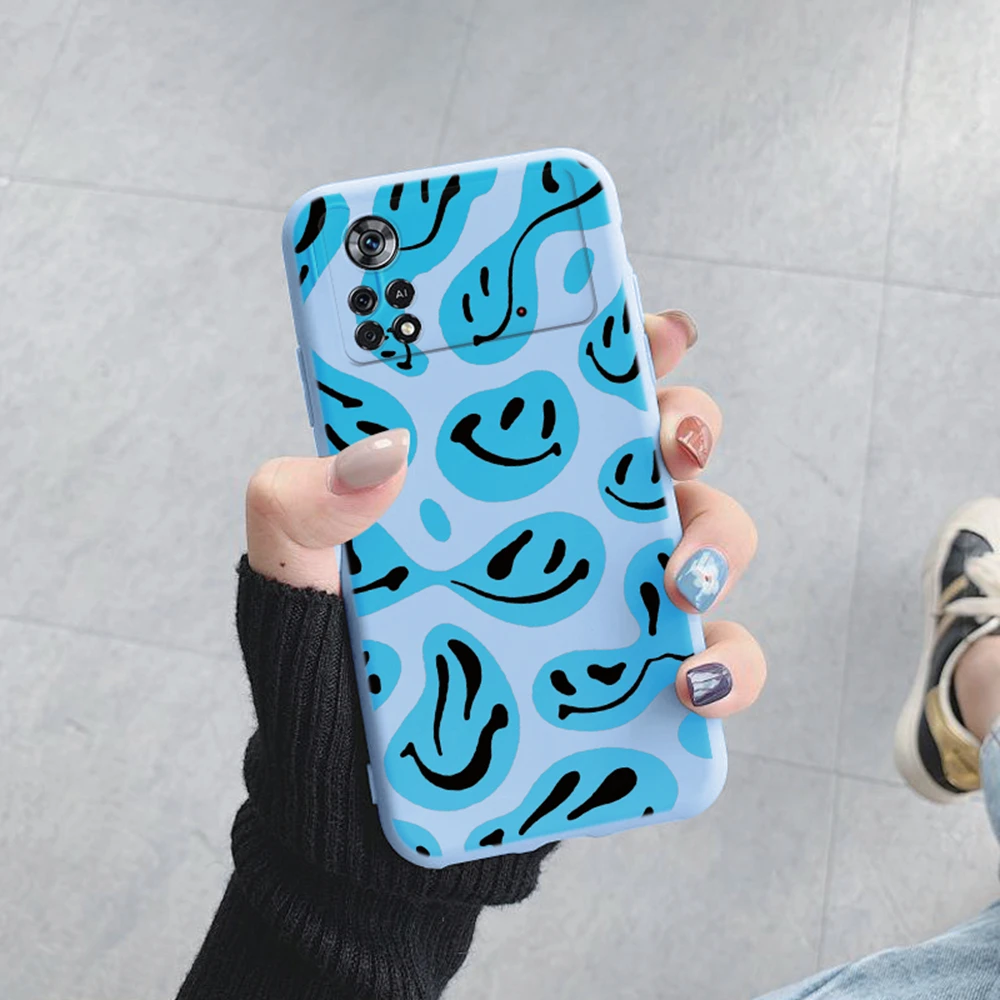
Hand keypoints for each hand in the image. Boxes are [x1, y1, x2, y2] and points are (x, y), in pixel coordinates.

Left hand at [246, 312, 764, 718]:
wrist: (348, 792)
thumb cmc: (327, 664)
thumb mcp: (296, 574)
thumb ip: (302, 505)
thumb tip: (379, 451)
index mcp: (496, 477)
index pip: (574, 385)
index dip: (626, 344)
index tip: (654, 332)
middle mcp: (566, 524)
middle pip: (662, 446)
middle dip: (689, 425)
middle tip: (671, 445)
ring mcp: (608, 599)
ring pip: (708, 540)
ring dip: (717, 545)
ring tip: (677, 582)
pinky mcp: (633, 681)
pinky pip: (717, 660)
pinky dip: (731, 666)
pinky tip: (692, 685)